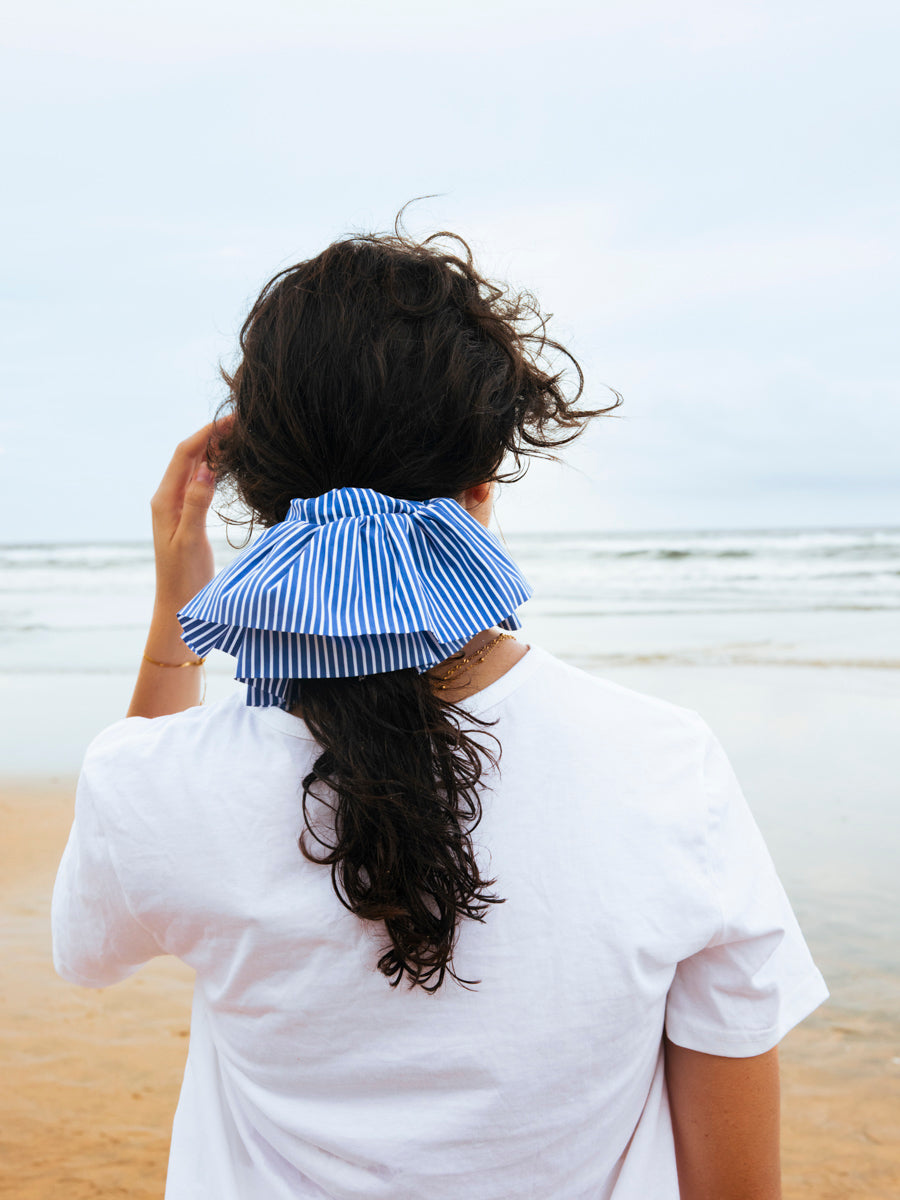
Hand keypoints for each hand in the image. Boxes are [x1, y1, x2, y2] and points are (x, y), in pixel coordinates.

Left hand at [149, 418, 229, 610]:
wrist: (178, 606)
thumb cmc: (184, 579)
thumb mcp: (191, 541)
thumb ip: (196, 503)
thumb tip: (207, 468)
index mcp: (164, 500)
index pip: (185, 455)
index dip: (207, 434)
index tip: (231, 420)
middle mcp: (167, 499)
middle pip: (189, 456)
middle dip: (211, 435)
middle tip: (240, 421)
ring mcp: (177, 506)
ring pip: (195, 467)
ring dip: (213, 448)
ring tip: (237, 435)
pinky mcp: (188, 516)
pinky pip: (200, 482)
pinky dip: (214, 467)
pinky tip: (229, 464)